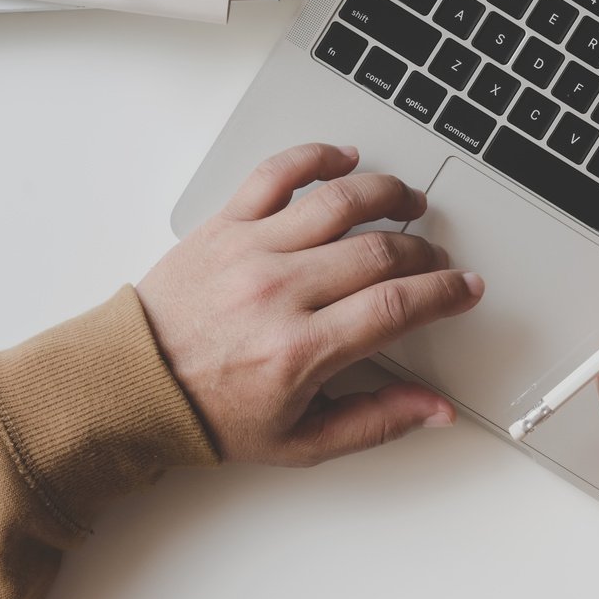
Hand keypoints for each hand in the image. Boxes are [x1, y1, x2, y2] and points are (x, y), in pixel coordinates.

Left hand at [137, 143, 484, 466]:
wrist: (134, 385)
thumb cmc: (211, 413)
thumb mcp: (301, 442)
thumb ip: (376, 422)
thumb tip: (435, 410)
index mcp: (300, 350)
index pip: (395, 306)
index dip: (444, 293)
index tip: (465, 288)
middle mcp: (278, 292)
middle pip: (378, 251)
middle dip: (423, 253)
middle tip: (435, 261)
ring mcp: (250, 250)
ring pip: (338, 201)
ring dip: (387, 194)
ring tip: (408, 202)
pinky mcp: (224, 223)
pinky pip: (277, 173)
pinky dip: (317, 157)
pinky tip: (344, 159)